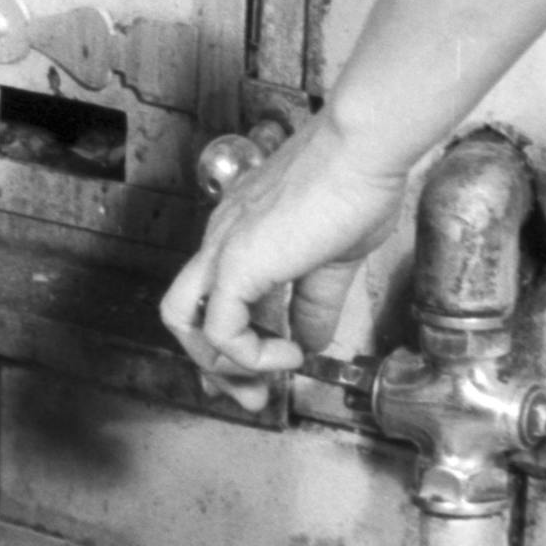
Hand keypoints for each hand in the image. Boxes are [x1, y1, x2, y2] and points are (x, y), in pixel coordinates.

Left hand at [159, 114, 406, 412]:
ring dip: (222, 364)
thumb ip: (315, 302)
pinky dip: (251, 355)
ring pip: (184, 320)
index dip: (231, 342)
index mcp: (241, 230)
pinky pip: (222, 330)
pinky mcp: (237, 263)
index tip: (262, 374)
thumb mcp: (334, 256)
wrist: (362, 148)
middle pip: (184, 313)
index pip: (213, 296)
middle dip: (215, 365)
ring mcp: (224, 247)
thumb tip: (310, 342)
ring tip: (269, 379)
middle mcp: (222, 238)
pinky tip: (291, 353)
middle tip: (256, 398)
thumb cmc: (356, 184)